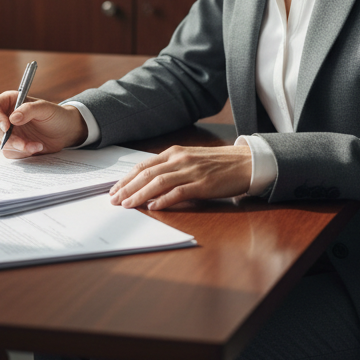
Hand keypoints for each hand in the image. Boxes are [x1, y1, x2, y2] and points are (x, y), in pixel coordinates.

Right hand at [0, 92, 86, 158]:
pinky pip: (9, 152)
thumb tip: (12, 118)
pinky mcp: (13, 146)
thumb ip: (29, 110)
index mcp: (10, 102)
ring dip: (15, 146)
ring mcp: (8, 132)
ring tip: (35, 145)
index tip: (6, 126)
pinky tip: (37, 148)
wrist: (65, 132)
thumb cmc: (55, 115)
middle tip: (22, 142)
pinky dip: (22, 153)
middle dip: (6, 137)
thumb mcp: (45, 108)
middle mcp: (5, 116)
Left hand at [109, 145, 251, 209]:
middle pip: (147, 174)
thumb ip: (171, 169)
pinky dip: (164, 200)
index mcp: (175, 153)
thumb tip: (149, 185)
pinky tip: (153, 207)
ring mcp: (191, 172)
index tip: (115, 189)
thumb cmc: (217, 163)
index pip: (144, 166)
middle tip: (114, 200)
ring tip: (127, 205)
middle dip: (128, 188)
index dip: (127, 178)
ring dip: (140, 195)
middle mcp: (180, 160)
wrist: (245, 162)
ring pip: (159, 183)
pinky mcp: (203, 184)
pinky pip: (179, 192)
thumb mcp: (190, 160)